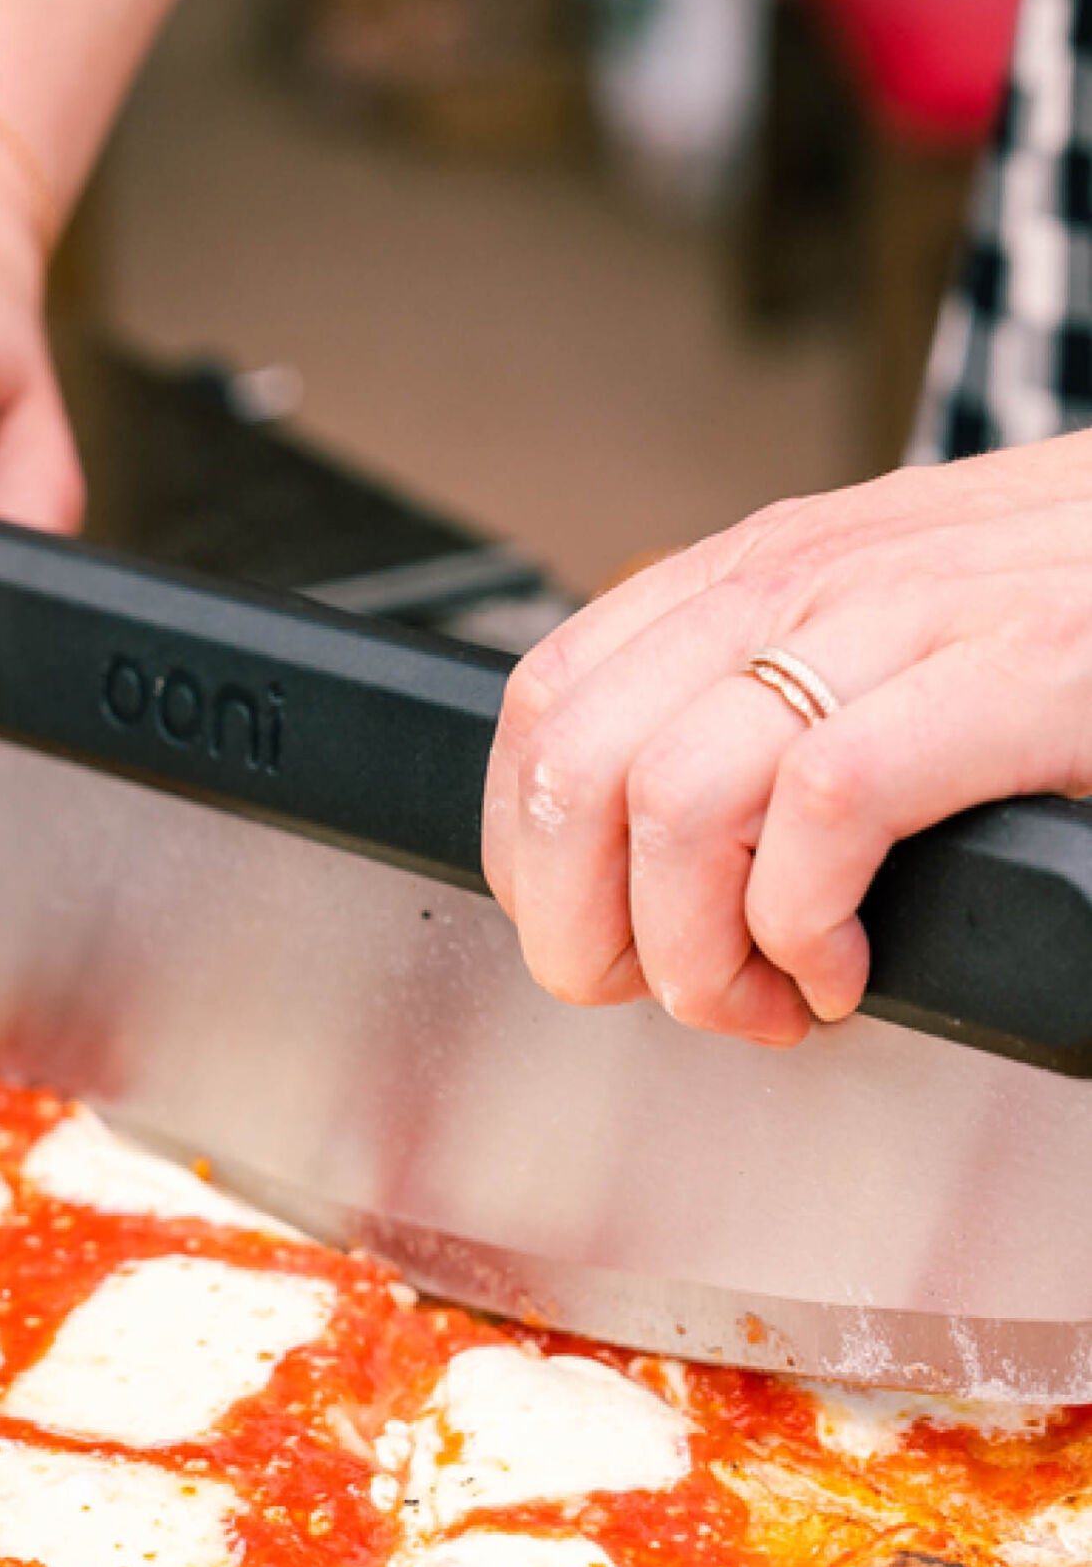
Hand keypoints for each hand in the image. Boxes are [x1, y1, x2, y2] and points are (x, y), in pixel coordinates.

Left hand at [482, 436, 1091, 1044]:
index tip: (598, 940)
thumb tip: (646, 841)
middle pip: (574, 764)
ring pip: (674, 798)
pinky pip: (824, 809)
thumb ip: (774, 700)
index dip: (531, 856)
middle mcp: (812, 576)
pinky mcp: (1021, 674)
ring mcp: (914, 617)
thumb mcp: (895, 637)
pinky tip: (857, 967)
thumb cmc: (1085, 618)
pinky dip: (808, 927)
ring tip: (780, 996)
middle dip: (587, 925)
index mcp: (767, 569)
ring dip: (699, 953)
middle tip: (675, 992)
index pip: (543, 702)